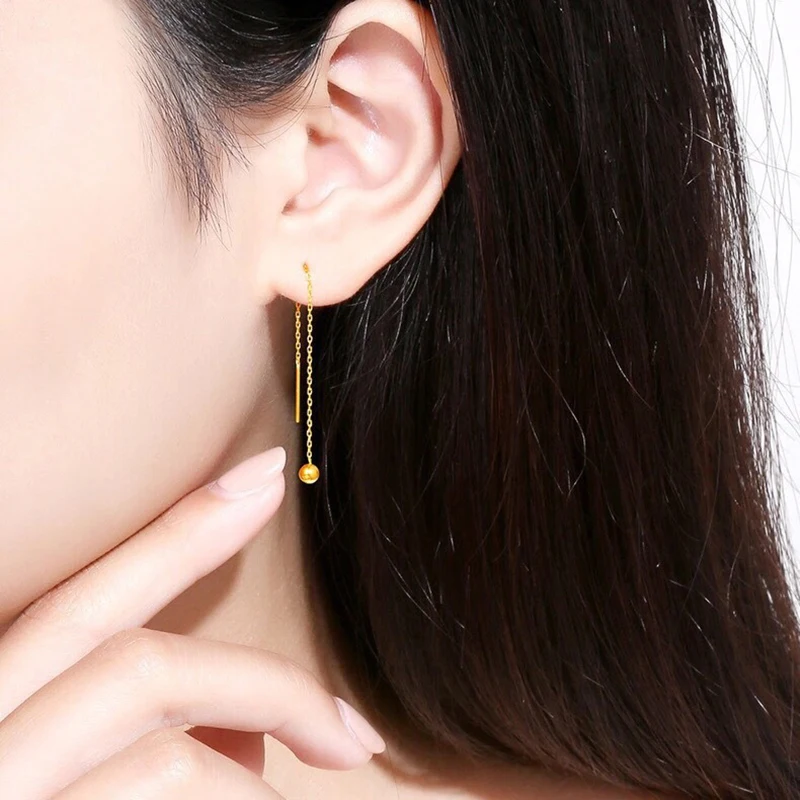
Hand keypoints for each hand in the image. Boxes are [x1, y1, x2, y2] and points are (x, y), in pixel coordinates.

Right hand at [0, 446, 384, 798]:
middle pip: (138, 671)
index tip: (265, 475)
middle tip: (354, 738)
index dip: (180, 531)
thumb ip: (121, 742)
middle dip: (262, 683)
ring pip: (167, 766)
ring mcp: (7, 795)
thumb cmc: (39, 793)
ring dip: (233, 792)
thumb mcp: (50, 765)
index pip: (86, 602)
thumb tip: (241, 745)